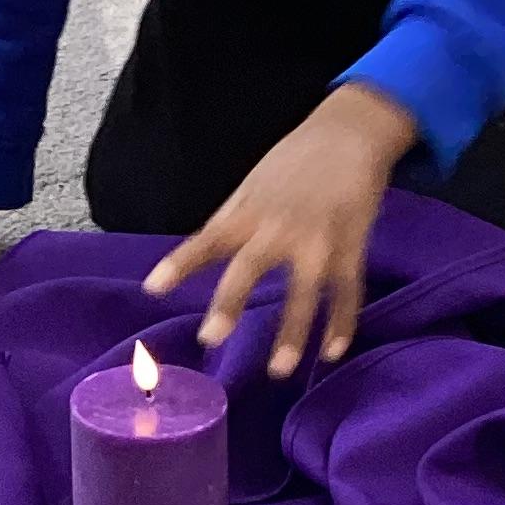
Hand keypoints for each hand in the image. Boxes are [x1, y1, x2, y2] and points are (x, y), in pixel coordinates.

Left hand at [142, 82, 417, 378]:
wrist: (350, 134)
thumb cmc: (294, 160)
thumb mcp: (253, 184)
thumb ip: (230, 221)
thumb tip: (203, 253)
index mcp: (249, 211)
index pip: (207, 240)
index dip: (180, 263)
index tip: (153, 288)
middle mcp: (279, 228)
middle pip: (250, 268)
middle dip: (231, 302)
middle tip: (211, 337)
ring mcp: (318, 241)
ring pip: (304, 293)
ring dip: (293, 333)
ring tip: (278, 370)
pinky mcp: (351, 249)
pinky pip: (347, 294)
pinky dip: (341, 325)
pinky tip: (330, 353)